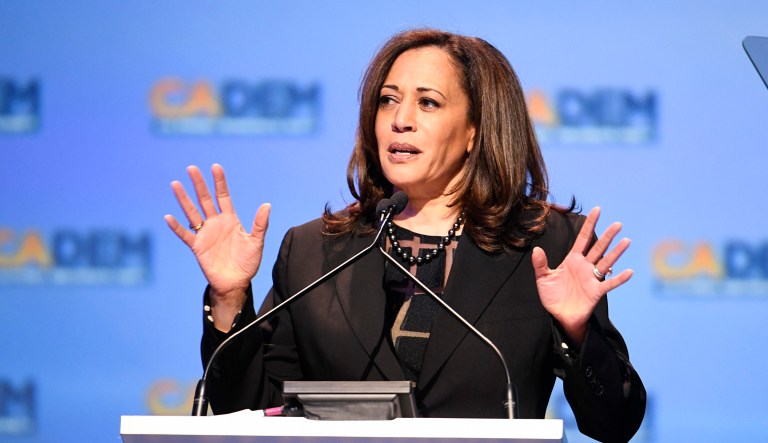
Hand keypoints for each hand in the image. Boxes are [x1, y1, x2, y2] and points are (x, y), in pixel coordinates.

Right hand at [164, 164, 269, 326]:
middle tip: (191, 168)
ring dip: (184, 199)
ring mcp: (205, 234)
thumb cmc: (247, 263)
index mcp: (230, 220)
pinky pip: (185, 234)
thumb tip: (267, 205)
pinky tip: (169, 217)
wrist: (236, 282)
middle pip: (205, 199)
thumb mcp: (256, 242)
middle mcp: (216, 223)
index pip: (223, 196)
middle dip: (199, 184)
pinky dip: (177, 227)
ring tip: (176, 184)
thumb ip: (260, 224)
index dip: (219, 182)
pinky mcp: (197, 246)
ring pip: (192, 212)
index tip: (215, 167)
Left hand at [531, 207, 632, 345]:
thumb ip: (540, 264)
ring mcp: (592, 278)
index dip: (590, 225)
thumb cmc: (552, 296)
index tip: (597, 210)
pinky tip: (629, 271)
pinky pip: (609, 283)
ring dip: (616, 252)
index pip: (583, 239)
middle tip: (618, 224)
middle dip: (607, 236)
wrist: (559, 315)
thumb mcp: (543, 278)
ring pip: (606, 262)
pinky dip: (619, 278)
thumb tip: (536, 249)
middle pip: (598, 248)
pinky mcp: (596, 291)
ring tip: (626, 240)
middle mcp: (585, 266)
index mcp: (573, 260)